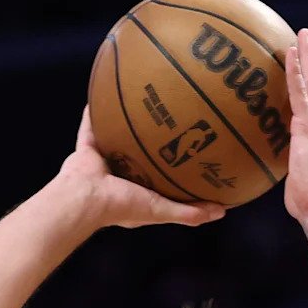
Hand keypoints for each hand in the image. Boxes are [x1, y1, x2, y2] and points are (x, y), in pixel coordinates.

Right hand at [59, 107, 225, 229]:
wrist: (84, 198)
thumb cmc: (121, 206)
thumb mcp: (161, 211)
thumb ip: (189, 213)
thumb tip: (222, 212)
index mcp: (136, 192)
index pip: (159, 178)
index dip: (173, 167)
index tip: (190, 154)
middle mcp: (120, 176)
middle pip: (139, 155)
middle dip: (152, 142)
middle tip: (170, 122)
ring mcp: (102, 161)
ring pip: (117, 138)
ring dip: (126, 125)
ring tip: (141, 104)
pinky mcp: (87, 148)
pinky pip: (91, 126)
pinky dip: (95, 113)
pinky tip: (104, 93)